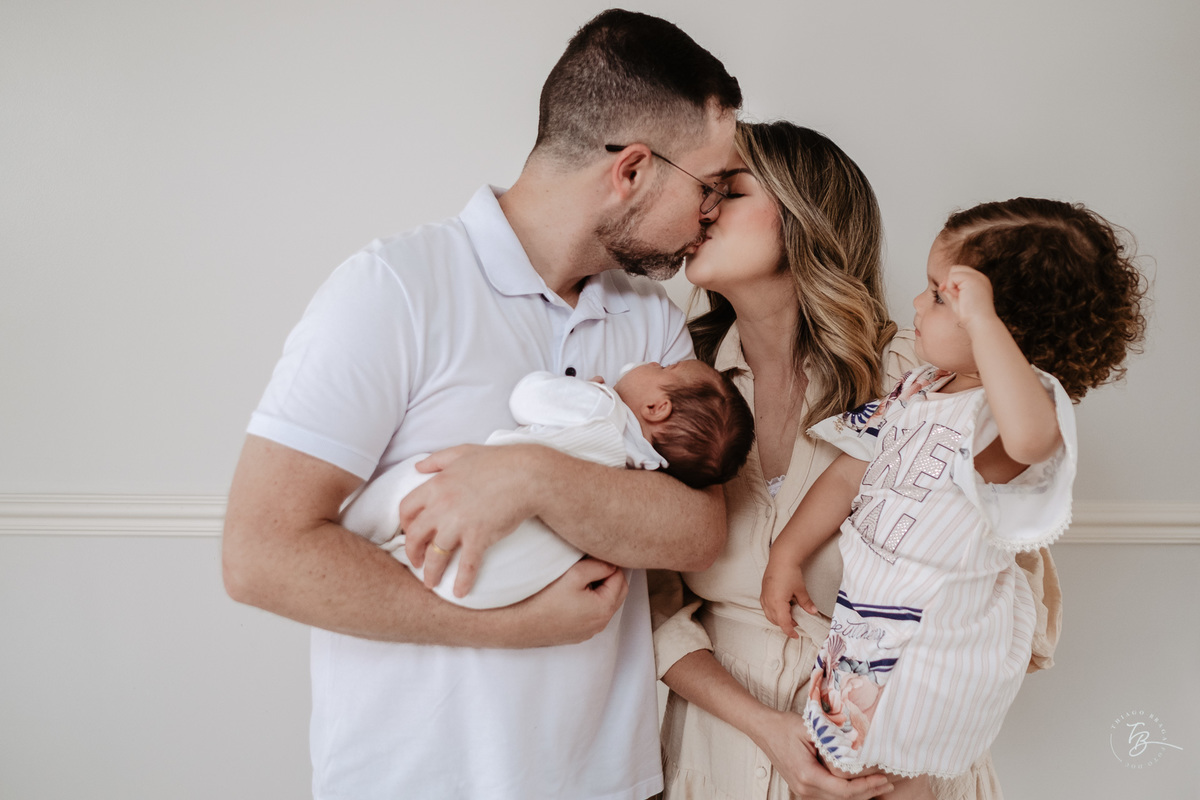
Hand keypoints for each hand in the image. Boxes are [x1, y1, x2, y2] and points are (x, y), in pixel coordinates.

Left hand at [398, 443, 542, 596]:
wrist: (527, 474)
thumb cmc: (498, 461)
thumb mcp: (463, 452)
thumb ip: (437, 460)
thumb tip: (418, 467)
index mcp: (436, 486)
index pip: (407, 509)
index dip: (405, 524)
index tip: (411, 533)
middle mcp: (441, 506)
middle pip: (415, 536)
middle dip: (412, 553)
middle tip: (416, 563)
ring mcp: (459, 523)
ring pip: (435, 555)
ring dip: (431, 573)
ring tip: (430, 584)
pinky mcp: (479, 537)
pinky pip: (467, 565)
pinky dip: (462, 581)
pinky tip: (460, 592)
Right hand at [506, 557, 628, 645]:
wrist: (518, 624)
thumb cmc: (544, 599)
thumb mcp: (574, 574)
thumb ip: (599, 566)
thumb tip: (611, 564)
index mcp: (604, 608)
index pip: (619, 578)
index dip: (609, 563)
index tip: (594, 556)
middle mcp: (600, 624)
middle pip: (617, 593)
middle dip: (609, 577)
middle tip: (591, 564)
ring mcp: (589, 631)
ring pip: (604, 605)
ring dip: (599, 590)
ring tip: (580, 578)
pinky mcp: (577, 634)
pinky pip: (592, 615)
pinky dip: (589, 603)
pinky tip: (571, 595)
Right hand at [751, 709, 892, 799]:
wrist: (763, 729)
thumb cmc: (785, 726)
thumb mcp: (811, 728)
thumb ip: (834, 739)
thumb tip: (859, 745)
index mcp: (807, 775)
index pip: (844, 790)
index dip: (866, 787)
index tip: (883, 778)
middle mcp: (804, 788)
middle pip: (843, 799)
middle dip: (868, 793)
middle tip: (888, 783)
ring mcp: (802, 790)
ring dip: (859, 795)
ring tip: (878, 786)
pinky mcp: (803, 787)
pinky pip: (829, 796)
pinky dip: (846, 793)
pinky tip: (860, 786)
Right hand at [761, 557, 815, 637]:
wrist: (781, 558)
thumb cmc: (790, 572)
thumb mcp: (800, 589)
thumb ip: (806, 603)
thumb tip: (813, 612)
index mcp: (777, 603)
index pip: (783, 623)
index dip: (790, 631)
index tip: (796, 635)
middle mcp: (768, 602)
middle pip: (775, 620)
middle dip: (786, 624)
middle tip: (797, 621)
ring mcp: (764, 597)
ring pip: (769, 615)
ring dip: (779, 618)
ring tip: (790, 613)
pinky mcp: (763, 593)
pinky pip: (766, 608)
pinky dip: (774, 611)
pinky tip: (782, 606)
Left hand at [938, 264, 999, 329]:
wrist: (979, 322)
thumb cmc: (970, 316)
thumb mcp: (958, 301)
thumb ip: (951, 292)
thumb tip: (942, 285)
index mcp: (979, 282)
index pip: (961, 274)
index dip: (952, 282)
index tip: (951, 294)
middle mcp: (980, 277)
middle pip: (956, 269)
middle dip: (950, 281)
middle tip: (953, 295)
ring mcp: (977, 276)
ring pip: (953, 270)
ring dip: (950, 284)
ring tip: (958, 296)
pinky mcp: (972, 278)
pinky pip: (952, 276)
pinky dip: (951, 286)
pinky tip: (958, 295)